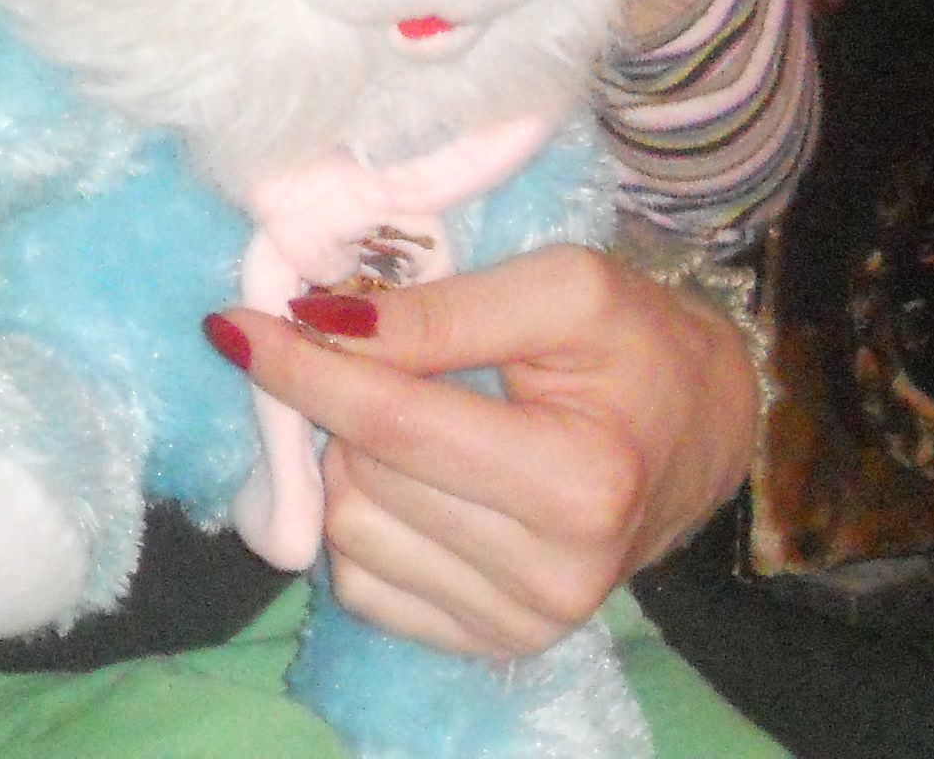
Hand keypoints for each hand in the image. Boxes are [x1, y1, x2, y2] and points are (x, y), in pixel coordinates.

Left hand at [216, 245, 756, 658]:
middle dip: (334, 401)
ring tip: (403, 412)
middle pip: (361, 477)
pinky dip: (361, 517)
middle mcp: (554, 578)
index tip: (234, 321)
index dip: (302, 368)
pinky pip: (360, 582)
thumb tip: (318, 322)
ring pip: (347, 531)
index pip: (394, 424)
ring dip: (344, 458)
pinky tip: (408, 476)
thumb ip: (441, 308)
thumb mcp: (561, 289)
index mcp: (580, 483)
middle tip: (358, 352)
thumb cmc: (634, 346)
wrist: (700, 433)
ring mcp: (521, 624)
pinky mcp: (487, 644)